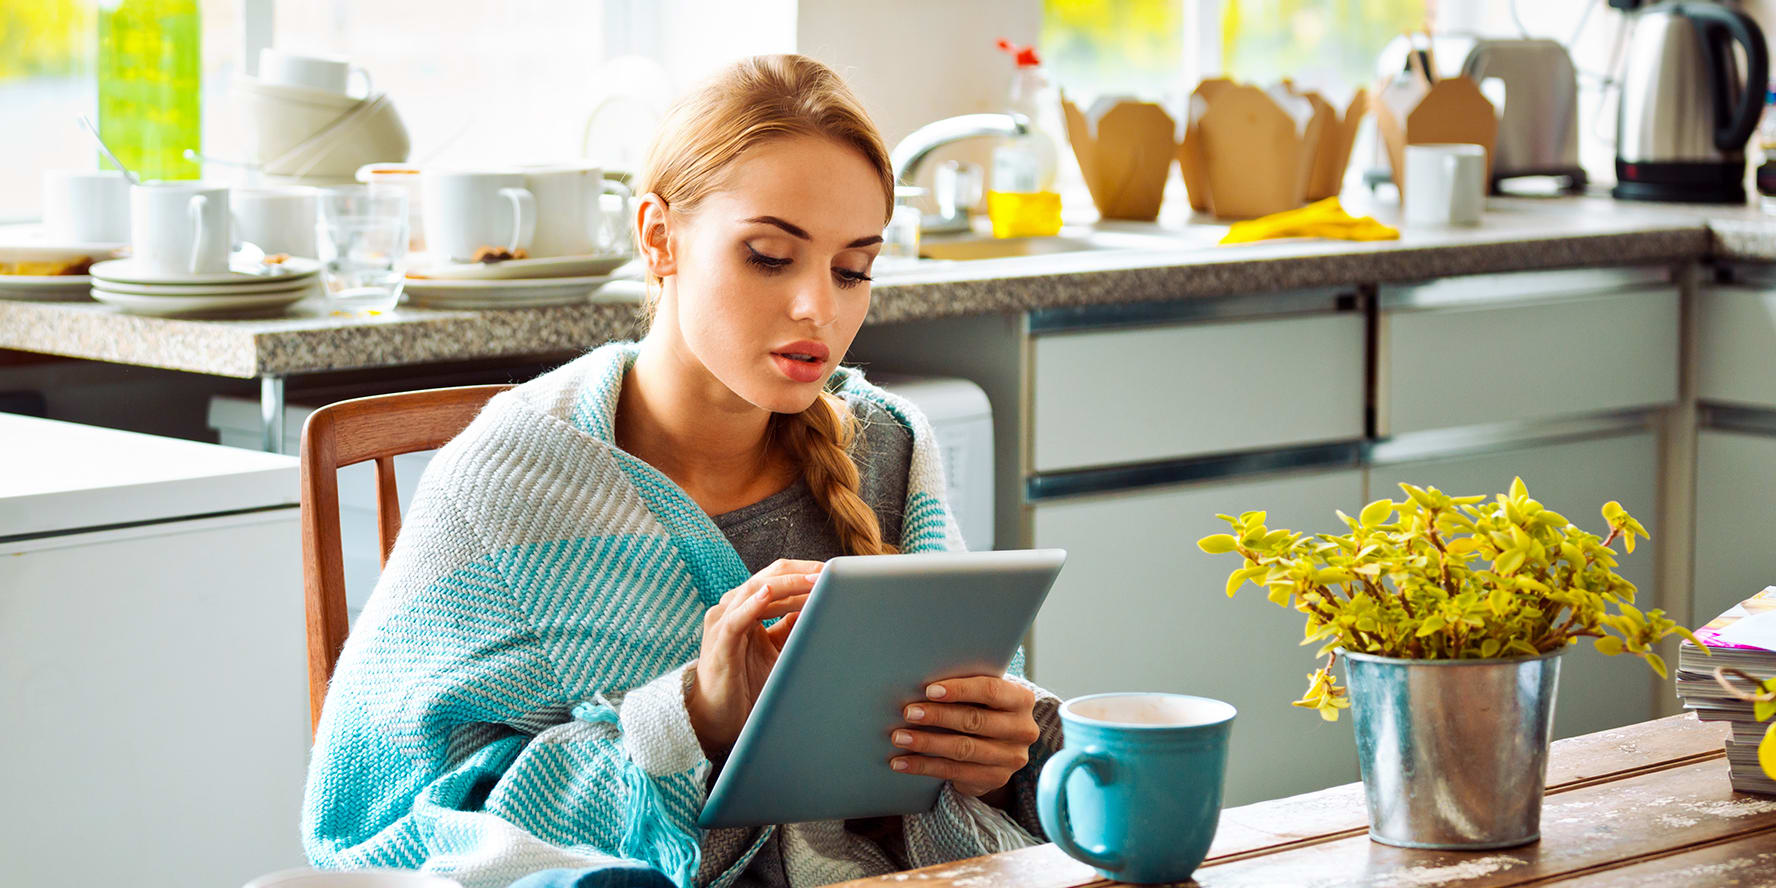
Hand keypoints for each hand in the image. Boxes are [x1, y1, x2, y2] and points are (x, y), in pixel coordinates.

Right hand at [686, 559, 822, 756]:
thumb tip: (818, 607)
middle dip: (800, 573)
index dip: (803, 572)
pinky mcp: (720, 643)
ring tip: (813, 580)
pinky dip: (752, 604)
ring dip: (787, 584)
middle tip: (828, 572)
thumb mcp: (776, 649)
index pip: (775, 577)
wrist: (719, 718)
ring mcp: (722, 622)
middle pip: (767, 577)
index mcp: (745, 606)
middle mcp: (731, 608)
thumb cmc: (746, 683)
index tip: (832, 572)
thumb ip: (790, 627)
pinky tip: (768, 594)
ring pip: (755, 590)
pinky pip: (736, 619)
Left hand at [888, 675, 1040, 798]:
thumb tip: (919, 680)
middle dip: (938, 716)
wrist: (1001, 745)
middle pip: (974, 721)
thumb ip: (966, 687)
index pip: (991, 691)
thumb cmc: (984, 708)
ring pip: (963, 749)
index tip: (930, 690)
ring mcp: (1011, 758)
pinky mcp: (996, 778)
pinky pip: (954, 772)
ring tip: (900, 737)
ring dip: (926, 743)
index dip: (960, 690)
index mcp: (1022, 699)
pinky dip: (924, 766)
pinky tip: (902, 762)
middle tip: (908, 712)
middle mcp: (1022, 729)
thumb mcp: (984, 695)